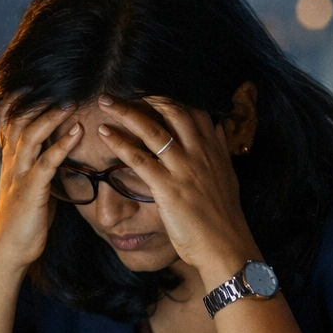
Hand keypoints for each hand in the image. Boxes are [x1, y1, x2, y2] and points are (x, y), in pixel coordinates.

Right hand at [0, 96, 82, 270]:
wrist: (8, 250)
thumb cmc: (24, 221)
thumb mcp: (30, 188)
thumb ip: (40, 167)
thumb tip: (57, 154)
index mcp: (11, 161)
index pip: (8, 121)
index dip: (18, 99)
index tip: (32, 80)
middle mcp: (12, 163)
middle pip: (18, 121)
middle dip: (36, 101)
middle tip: (58, 82)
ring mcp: (19, 176)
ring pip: (30, 136)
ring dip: (50, 117)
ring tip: (70, 101)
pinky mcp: (31, 191)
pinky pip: (46, 163)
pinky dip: (62, 145)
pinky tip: (77, 133)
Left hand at [95, 95, 259, 282]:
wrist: (226, 248)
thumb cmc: (223, 218)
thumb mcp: (227, 177)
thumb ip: (219, 152)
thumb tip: (219, 129)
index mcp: (214, 150)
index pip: (194, 110)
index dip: (172, 94)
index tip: (150, 85)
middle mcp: (200, 154)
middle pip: (173, 110)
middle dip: (147, 94)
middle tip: (123, 85)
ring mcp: (185, 170)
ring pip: (153, 130)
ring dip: (127, 112)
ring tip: (105, 101)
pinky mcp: (169, 189)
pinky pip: (140, 159)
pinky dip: (120, 143)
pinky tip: (105, 133)